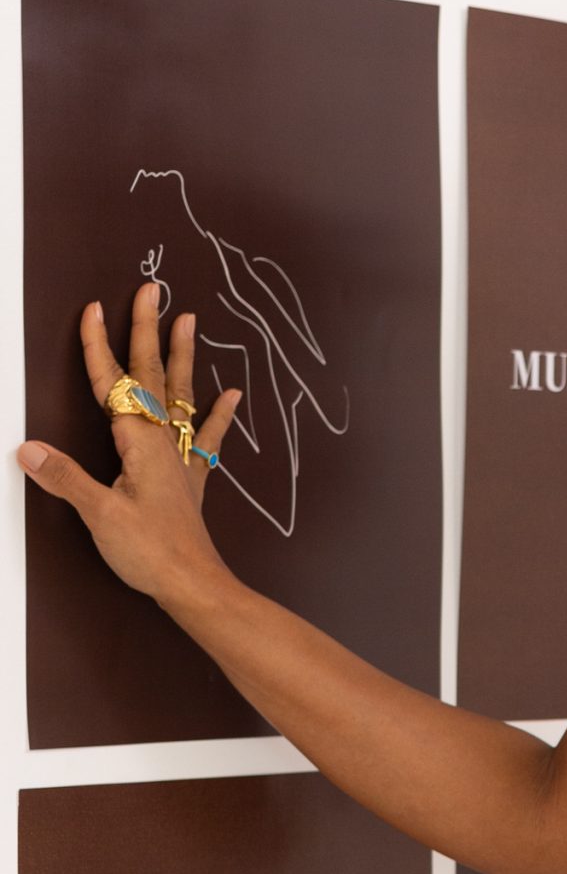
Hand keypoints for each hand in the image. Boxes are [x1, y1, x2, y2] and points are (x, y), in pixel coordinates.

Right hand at [16, 282, 243, 606]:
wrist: (194, 584)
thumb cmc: (149, 551)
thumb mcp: (99, 515)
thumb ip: (65, 478)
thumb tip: (27, 448)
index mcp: (138, 444)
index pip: (113, 385)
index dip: (99, 347)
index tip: (94, 308)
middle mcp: (163, 443)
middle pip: (151, 377)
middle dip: (147, 331)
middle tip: (152, 290)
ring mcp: (180, 458)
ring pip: (179, 396)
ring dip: (182, 357)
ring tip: (190, 319)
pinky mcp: (190, 479)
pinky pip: (204, 436)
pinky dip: (218, 413)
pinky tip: (232, 393)